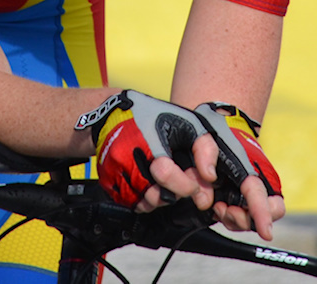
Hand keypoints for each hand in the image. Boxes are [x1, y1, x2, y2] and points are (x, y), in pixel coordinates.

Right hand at [76, 90, 209, 209]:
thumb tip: (210, 177)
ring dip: (159, 198)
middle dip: (174, 194)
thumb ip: (204, 148)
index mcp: (148, 142)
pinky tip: (149, 184)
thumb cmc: (152, 116)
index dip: (186, 186)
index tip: (195, 187)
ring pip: (143, 203)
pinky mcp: (106, 180)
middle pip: (155, 195)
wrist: (112, 114)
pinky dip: (143, 199)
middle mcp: (127, 158)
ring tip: (164, 182)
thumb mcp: (186, 122)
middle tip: (180, 183)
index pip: (166, 174)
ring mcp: (114, 171)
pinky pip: (129, 203)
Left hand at [194, 102, 284, 239]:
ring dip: (236, 220)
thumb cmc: (217, 131)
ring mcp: (254, 190)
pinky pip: (244, 217)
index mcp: (252, 166)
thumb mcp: (205, 135)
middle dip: (248, 219)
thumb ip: (204, 153)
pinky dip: (232, 218)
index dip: (264, 215)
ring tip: (218, 207)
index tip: (266, 233)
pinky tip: (217, 206)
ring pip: (255, 218)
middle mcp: (260, 180)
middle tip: (224, 209)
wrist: (222, 124)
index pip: (261, 194)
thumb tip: (209, 180)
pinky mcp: (244, 197)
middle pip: (270, 212)